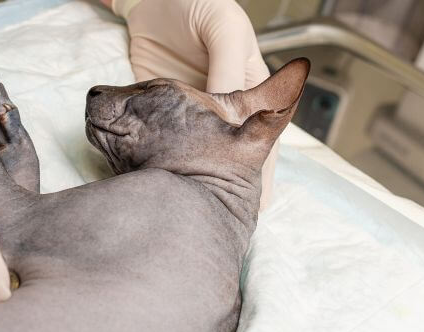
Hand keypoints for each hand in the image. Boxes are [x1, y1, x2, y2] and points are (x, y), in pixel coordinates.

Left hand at [110, 0, 278, 210]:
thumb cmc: (197, 5)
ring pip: (200, 156)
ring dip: (199, 181)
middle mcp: (222, 105)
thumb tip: (237, 111)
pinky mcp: (160, 111)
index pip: (264, 135)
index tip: (260, 202)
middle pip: (233, 155)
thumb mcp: (223, 31)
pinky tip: (166, 187)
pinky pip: (165, 143)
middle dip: (231, 186)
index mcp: (247, 85)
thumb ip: (228, 67)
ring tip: (200, 212)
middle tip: (227, 218)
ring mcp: (191, 111)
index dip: (263, 170)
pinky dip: (166, 165)